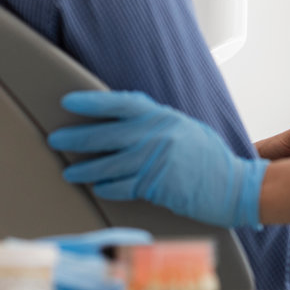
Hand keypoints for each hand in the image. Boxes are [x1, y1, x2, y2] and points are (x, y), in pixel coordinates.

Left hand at [49, 91, 267, 228]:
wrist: (233, 185)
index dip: (92, 101)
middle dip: (77, 136)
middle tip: (56, 138)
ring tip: (69, 171)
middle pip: (107, 134)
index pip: (120, 103)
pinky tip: (97, 187)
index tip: (69, 101)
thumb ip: (155, 123)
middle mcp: (157, 134)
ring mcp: (156, 161)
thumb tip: (124, 122)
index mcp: (162, 116)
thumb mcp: (184, 128)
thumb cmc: (209, 157)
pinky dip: (107, 187)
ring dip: (85, 168)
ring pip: (109, 164)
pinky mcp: (156, 186)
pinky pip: (122, 186)